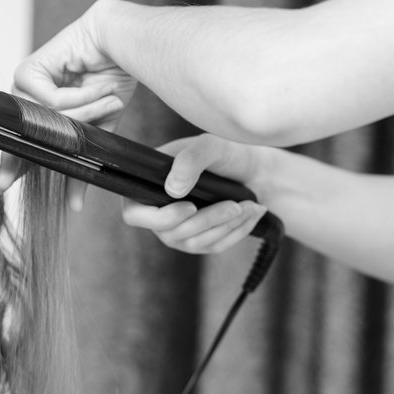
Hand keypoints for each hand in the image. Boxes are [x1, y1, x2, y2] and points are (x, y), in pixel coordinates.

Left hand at [0, 0, 137, 210]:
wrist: (122, 45)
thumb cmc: (110, 80)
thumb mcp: (97, 131)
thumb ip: (81, 161)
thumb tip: (74, 205)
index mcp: (40, 117)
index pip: (21, 148)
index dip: (10, 170)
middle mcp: (27, 102)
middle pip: (21, 139)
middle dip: (21, 158)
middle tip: (1, 185)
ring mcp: (24, 87)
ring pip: (44, 122)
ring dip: (82, 116)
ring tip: (106, 100)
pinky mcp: (28, 71)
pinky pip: (50, 102)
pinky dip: (78, 98)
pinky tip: (93, 84)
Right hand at [122, 135, 269, 253]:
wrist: (258, 169)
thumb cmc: (229, 154)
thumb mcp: (211, 147)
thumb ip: (190, 160)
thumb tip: (172, 190)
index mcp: (149, 185)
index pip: (134, 214)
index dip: (159, 218)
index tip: (190, 207)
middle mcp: (159, 212)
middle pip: (169, 233)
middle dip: (206, 221)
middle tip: (234, 205)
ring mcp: (179, 231)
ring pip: (194, 243)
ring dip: (224, 226)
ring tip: (249, 205)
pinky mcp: (201, 241)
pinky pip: (213, 246)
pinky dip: (236, 231)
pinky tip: (251, 213)